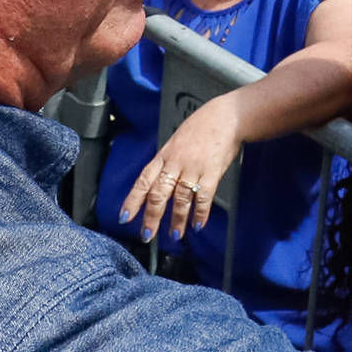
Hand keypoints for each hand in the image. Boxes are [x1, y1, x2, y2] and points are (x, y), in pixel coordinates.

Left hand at [119, 94, 242, 239]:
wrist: (227, 116)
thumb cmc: (202, 127)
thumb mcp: (177, 141)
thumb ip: (168, 162)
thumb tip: (159, 183)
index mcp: (164, 155)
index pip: (143, 181)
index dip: (133, 200)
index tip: (124, 217)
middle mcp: (175, 163)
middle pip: (159, 194)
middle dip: (152, 217)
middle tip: (148, 235)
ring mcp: (194, 168)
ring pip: (180, 199)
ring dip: (177, 219)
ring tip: (175, 235)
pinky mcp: (212, 172)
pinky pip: (203, 197)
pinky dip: (200, 212)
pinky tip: (198, 224)